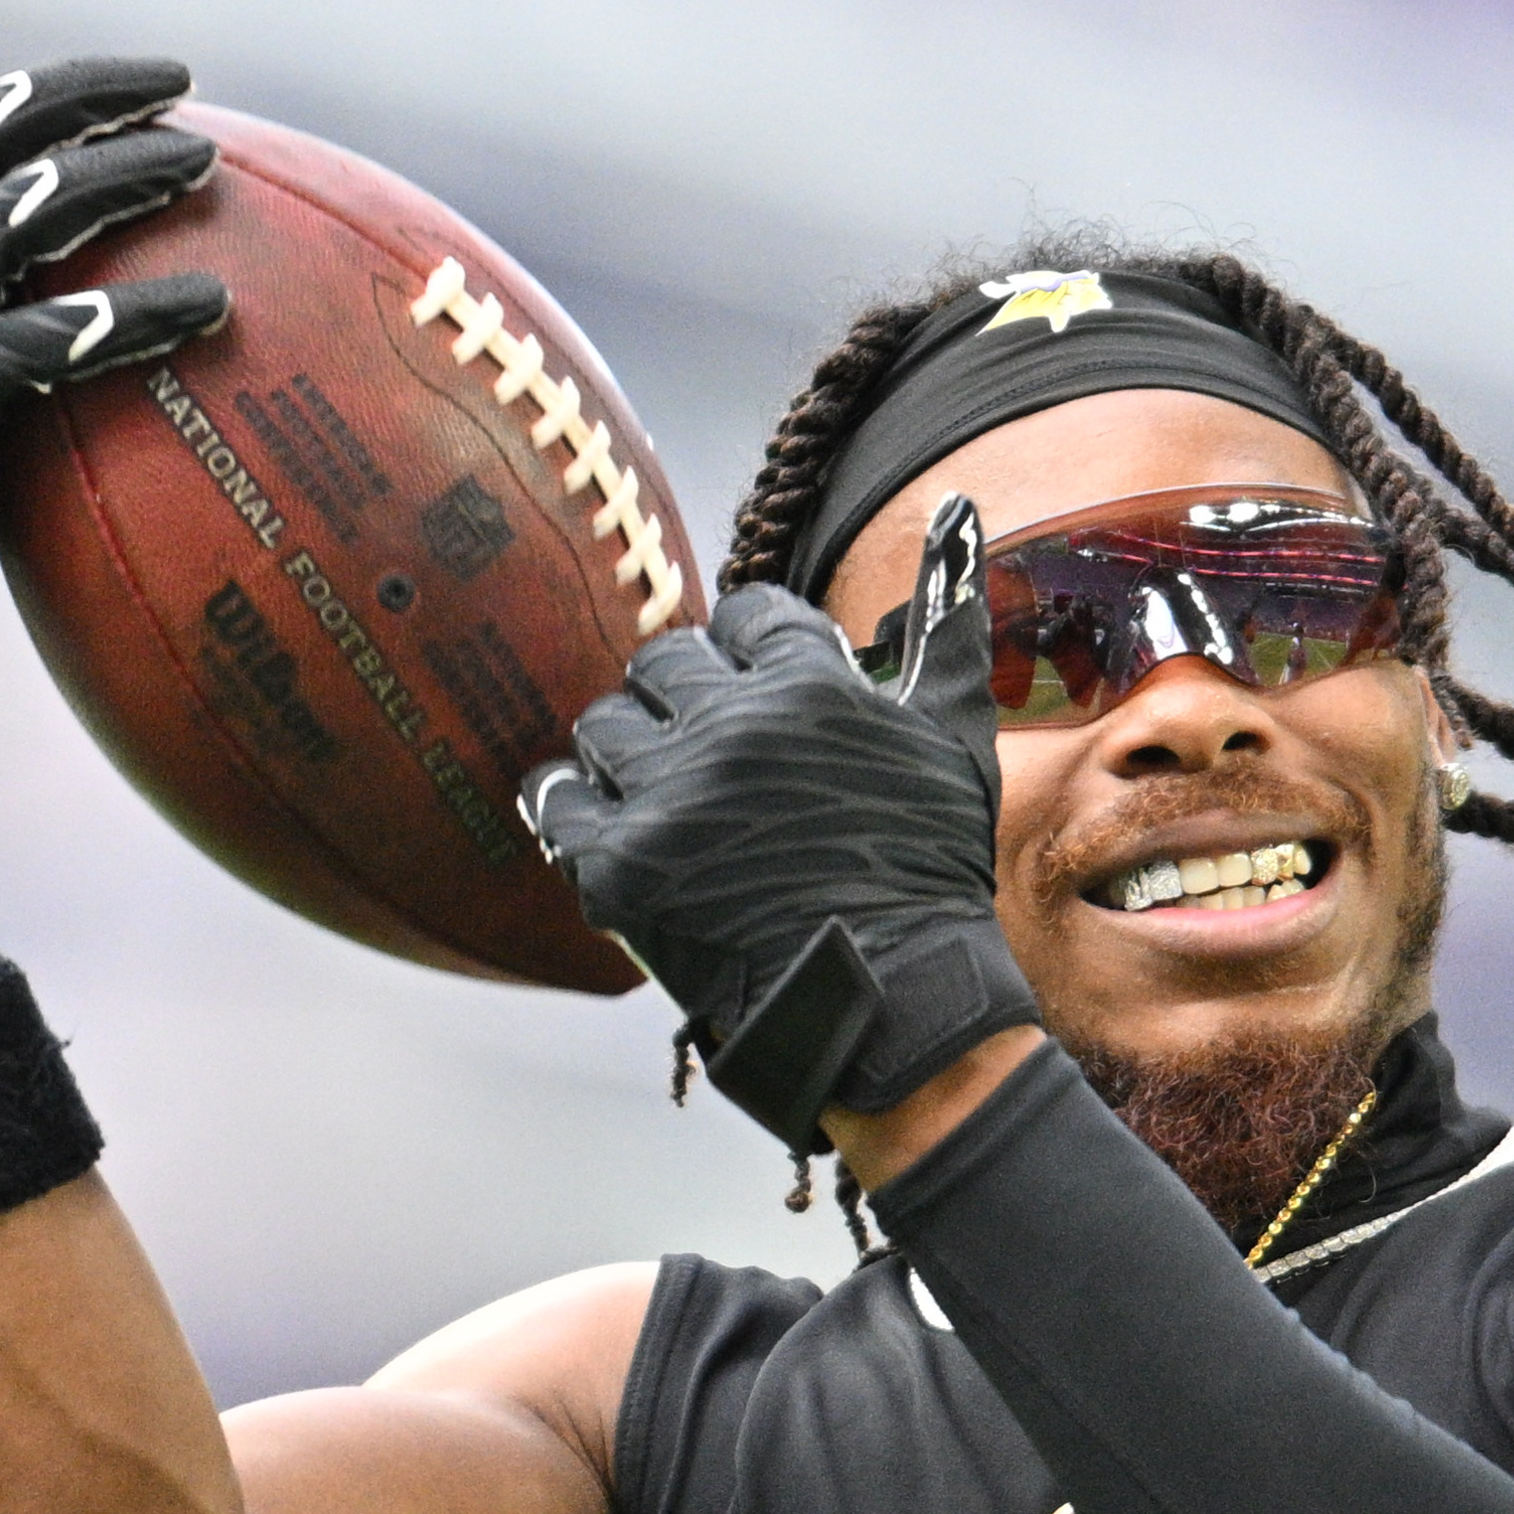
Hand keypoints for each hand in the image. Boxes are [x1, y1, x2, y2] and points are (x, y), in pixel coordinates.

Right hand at [0, 57, 230, 720]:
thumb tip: (83, 341)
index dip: (46, 93)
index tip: (132, 84)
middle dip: (95, 103)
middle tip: (185, 94)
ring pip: (30, 209)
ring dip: (123, 177)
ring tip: (206, 171)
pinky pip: (58, 337)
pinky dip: (141, 316)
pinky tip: (211, 306)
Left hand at [525, 497, 1041, 1148]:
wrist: (889, 1006)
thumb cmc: (927, 872)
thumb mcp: (953, 736)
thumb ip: (949, 616)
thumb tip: (956, 507)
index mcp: (806, 684)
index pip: (742, 617)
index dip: (752, 664)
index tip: (766, 717)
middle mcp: (731, 727)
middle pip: (662, 663)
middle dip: (686, 708)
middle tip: (717, 772)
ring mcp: (669, 798)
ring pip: (605, 727)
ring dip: (632, 763)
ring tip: (675, 815)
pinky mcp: (618, 866)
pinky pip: (557, 801)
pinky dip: (578, 818)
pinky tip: (620, 844)